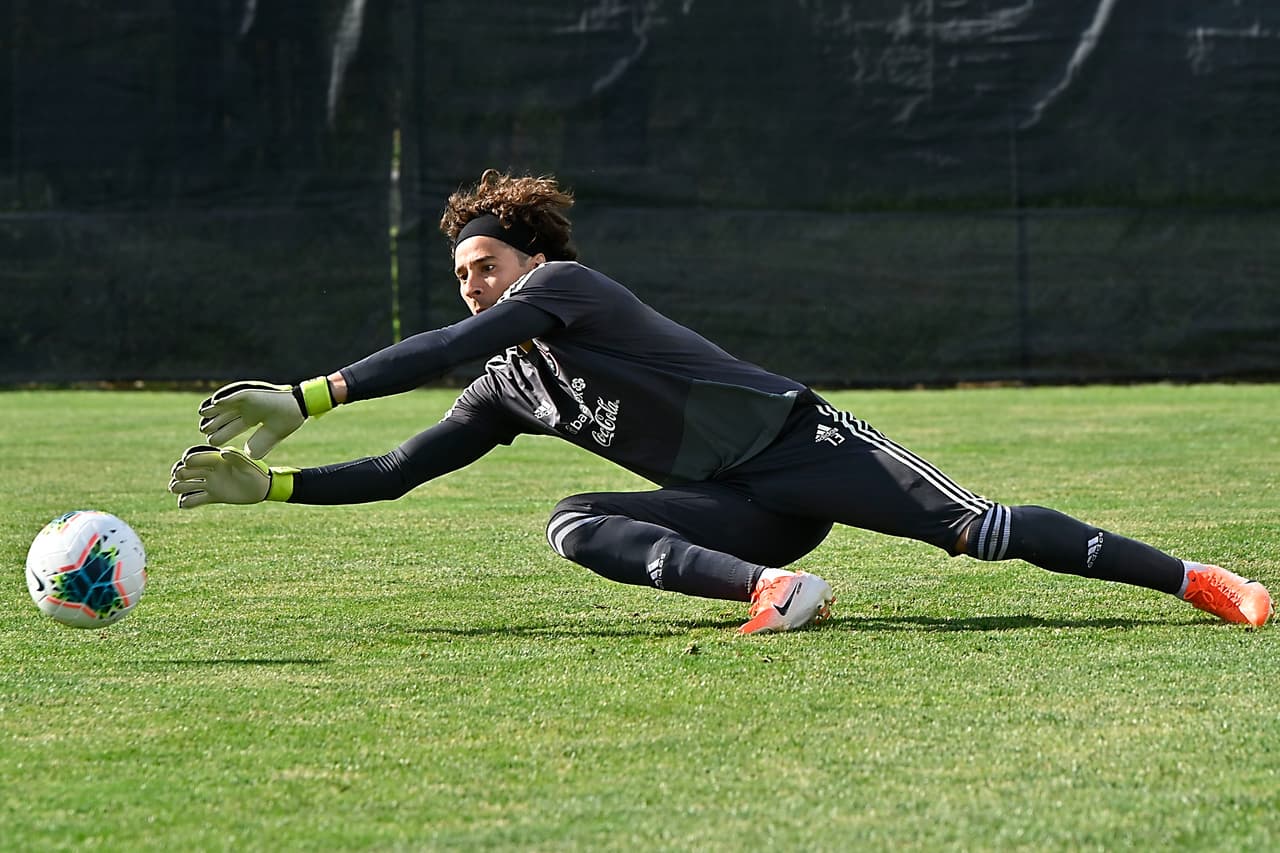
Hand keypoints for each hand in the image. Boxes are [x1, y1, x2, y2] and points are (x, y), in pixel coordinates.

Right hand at [168, 445, 294, 508]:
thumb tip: (223, 452)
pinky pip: (196, 499)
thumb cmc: (257, 472)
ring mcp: (211, 483)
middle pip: (189, 470)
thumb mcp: (248, 465)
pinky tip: (182, 504)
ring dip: (180, 486)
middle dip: (181, 472)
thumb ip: (237, 458)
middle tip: (177, 477)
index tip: (185, 462)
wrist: (263, 488)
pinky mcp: (213, 495)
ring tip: (174, 488)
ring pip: (189, 484)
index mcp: (218, 459)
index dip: (191, 459)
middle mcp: (211, 470)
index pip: (200, 457)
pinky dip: (188, 502)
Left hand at [198, 377, 332, 457]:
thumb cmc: (288, 421)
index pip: (234, 426)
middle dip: (215, 423)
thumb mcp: (271, 436)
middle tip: (203, 429)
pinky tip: (214, 403)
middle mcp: (249, 409)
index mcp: (253, 418)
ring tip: (203, 414)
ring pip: (227, 405)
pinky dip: (224, 398)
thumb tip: (248, 455)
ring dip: (214, 410)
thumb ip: (260, 444)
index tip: (212, 441)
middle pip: (227, 416)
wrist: (299, 408)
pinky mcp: (251, 394)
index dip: (223, 433)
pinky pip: (234, 395)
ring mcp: (249, 401)